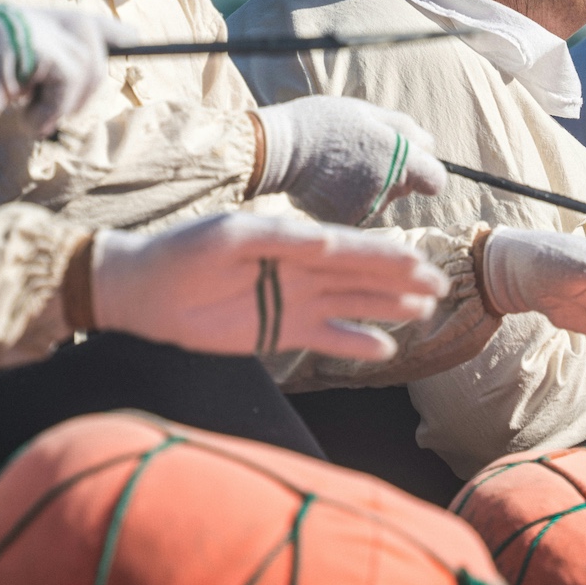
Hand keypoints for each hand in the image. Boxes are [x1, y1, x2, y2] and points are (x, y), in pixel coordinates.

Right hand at [0, 3, 133, 159]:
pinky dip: (57, 108)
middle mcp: (13, 13)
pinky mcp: (24, 46)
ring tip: (37, 118)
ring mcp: (17, 26)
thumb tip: (71, 78)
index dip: (103, 31)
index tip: (133, 40)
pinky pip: (68, 78)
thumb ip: (22, 69)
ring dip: (71, 99)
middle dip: (98, 66)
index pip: (68, 16)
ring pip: (84, 57)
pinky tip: (30, 123)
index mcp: (2, 17)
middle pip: (86, 28)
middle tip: (77, 104)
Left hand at [90, 211, 449, 359]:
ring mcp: (293, 302)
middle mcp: (301, 270)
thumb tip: (327, 239)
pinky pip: (325, 338)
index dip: (386, 254)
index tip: (420, 260)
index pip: (350, 248)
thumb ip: (278, 236)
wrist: (144, 292)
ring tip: (425, 313)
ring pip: (353, 306)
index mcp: (293, 241)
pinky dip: (354, 344)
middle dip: (401, 280)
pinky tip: (385, 349)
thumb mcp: (228, 235)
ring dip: (388, 308)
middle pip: (362, 276)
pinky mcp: (279, 332)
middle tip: (442, 286)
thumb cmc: (183, 251)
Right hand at [252, 96, 446, 223]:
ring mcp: (367, 211)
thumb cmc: (322, 123)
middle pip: (405, 189)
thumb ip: (404, 128)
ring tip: (338, 168)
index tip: (408, 161)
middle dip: (393, 174)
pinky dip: (347, 202)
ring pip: (380, 201)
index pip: (436, 180)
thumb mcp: (366, 112)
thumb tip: (430, 143)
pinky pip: (357, 213)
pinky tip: (327, 185)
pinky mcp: (345, 224)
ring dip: (368, 188)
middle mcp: (388, 192)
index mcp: (400, 161)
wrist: (276, 151)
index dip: (425, 170)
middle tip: (359, 155)